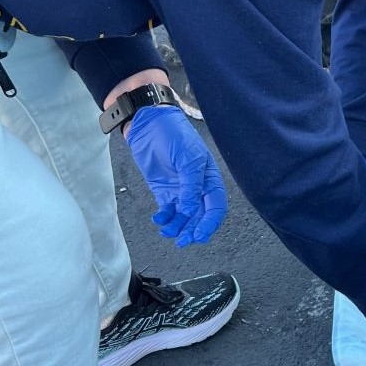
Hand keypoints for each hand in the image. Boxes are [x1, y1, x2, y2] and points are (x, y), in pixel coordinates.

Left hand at [126, 105, 227, 246]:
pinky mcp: (165, 190)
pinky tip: (158, 219)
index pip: (216, 206)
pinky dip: (165, 218)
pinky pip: (169, 211)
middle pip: (200, 216)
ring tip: (166, 231)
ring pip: (184, 216)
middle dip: (193, 230)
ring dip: (177, 227)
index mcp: (209, 177)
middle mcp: (198, 186)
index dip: (210, 223)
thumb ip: (190, 185)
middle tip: (183, 241)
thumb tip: (191, 211)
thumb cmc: (173, 134)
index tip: (199, 235)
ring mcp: (181, 189)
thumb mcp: (187, 158)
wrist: (149, 125)